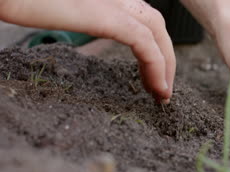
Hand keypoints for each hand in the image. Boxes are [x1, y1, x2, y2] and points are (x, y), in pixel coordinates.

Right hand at [0, 0, 175, 101]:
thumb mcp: (53, 11)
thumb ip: (75, 17)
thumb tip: (76, 31)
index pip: (139, 17)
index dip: (153, 46)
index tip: (153, 76)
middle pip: (153, 22)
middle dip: (165, 56)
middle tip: (161, 87)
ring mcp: (109, 1)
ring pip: (155, 30)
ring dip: (165, 63)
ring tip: (162, 93)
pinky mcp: (104, 13)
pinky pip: (143, 42)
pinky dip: (157, 65)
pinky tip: (157, 88)